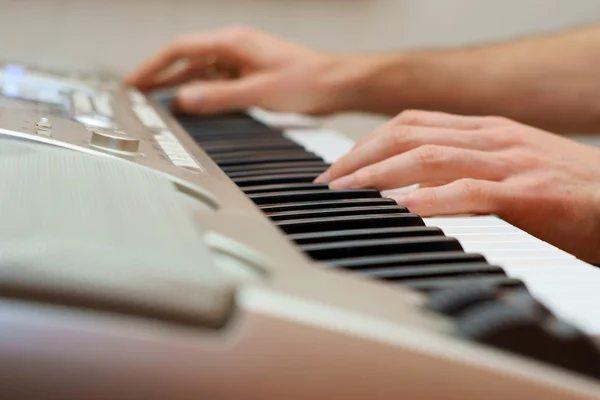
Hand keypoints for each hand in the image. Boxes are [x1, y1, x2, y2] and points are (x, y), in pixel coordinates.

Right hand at [125, 26, 371, 114]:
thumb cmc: (308, 81)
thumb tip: (184, 99)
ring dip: (179, 84)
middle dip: (160, 76)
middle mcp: (234, 48)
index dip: (153, 66)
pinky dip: (201, 91)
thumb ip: (219, 96)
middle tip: (137, 94)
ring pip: (201, 71)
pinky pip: (217, 81)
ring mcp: (243, 61)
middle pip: (186, 59)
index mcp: (232, 43)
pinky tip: (193, 104)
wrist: (338, 84)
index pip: (180, 49)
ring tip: (156, 101)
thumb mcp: (260, 91)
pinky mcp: (251, 74)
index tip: (134, 82)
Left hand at [315, 110, 599, 262]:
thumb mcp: (509, 165)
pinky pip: (472, 191)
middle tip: (330, 180)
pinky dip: (433, 198)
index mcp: (485, 129)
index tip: (341, 167)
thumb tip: (413, 185)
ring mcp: (511, 162)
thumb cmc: (565, 189)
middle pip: (410, 134)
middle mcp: (493, 138)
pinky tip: (403, 208)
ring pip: (430, 157)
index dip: (368, 143)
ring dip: (381, 174)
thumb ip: (463, 168)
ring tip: (349, 190)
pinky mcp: (529, 193)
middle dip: (362, 156)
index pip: (411, 124)